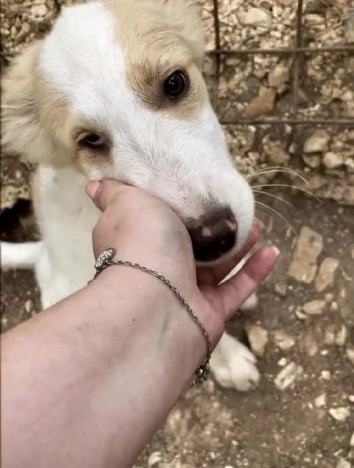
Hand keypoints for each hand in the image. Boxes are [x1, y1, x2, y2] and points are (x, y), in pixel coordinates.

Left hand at [86, 180, 277, 348]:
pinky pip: (237, 289)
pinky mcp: (210, 312)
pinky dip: (254, 271)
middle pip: (192, 245)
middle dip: (215, 227)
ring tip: (257, 225)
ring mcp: (186, 291)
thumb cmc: (141, 243)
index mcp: (140, 241)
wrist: (155, 302)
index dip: (176, 207)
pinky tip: (272, 251)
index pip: (156, 222)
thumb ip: (115, 192)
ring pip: (217, 266)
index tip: (197, 192)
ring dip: (238, 245)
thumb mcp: (127, 202)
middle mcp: (161, 267)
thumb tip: (93, 186)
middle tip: (235, 210)